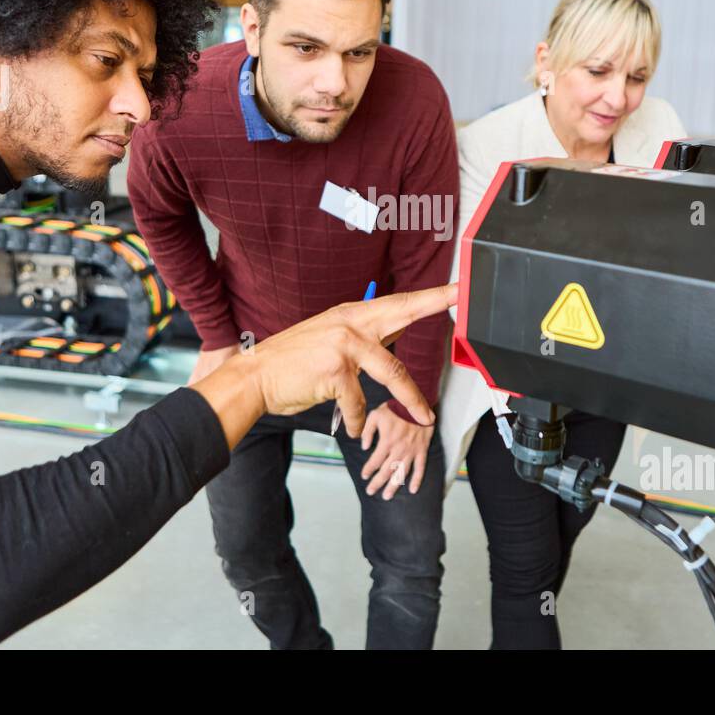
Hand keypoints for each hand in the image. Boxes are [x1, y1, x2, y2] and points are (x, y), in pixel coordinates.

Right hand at [190, 283, 456, 447]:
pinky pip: (358, 402)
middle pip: (402, 313)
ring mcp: (343, 345)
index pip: (397, 303)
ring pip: (392, 372)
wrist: (254, 377)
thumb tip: (394, 336)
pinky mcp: (335, 370)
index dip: (429, 296)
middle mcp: (350, 323)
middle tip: (460, 296)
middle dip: (433, 303)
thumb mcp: (330, 340)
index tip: (456, 289)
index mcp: (351, 315)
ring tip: (423, 417)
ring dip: (411, 399)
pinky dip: (355, 419)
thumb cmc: (292, 363)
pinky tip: (349, 425)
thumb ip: (363, 339)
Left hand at [358, 403, 433, 499]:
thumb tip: (364, 447)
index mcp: (387, 441)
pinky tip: (413, 490)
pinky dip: (417, 480)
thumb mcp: (376, 415)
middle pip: (387, 471)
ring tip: (386, 496)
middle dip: (377, 482)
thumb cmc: (395, 408)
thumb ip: (367, 431)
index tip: (364, 476)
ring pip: (402, 472)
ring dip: (394, 486)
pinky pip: (420, 467)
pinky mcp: (422, 450)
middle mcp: (399, 449)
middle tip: (371, 492)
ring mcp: (412, 451)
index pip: (375, 460)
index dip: (368, 469)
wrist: (417, 403)